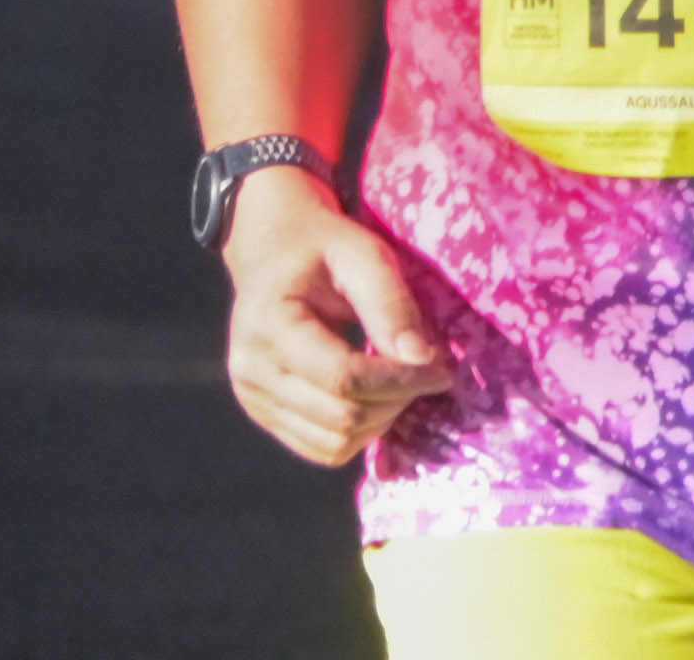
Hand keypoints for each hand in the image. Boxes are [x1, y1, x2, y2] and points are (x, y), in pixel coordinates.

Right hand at [219, 177, 450, 465]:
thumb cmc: (322, 246)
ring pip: (330, 444)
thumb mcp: (364, 255)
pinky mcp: (264, 414)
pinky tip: (379, 397)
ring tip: (402, 383)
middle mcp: (251, 372)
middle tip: (428, 373)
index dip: (401, 381)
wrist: (271, 251)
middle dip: (397, 401)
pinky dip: (358, 433)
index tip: (441, 368)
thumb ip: (391, 304)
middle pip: (339, 417)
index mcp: (269, 326)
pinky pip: (319, 447)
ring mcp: (253, 399)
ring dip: (381, 422)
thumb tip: (422, 359)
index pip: (343, 378)